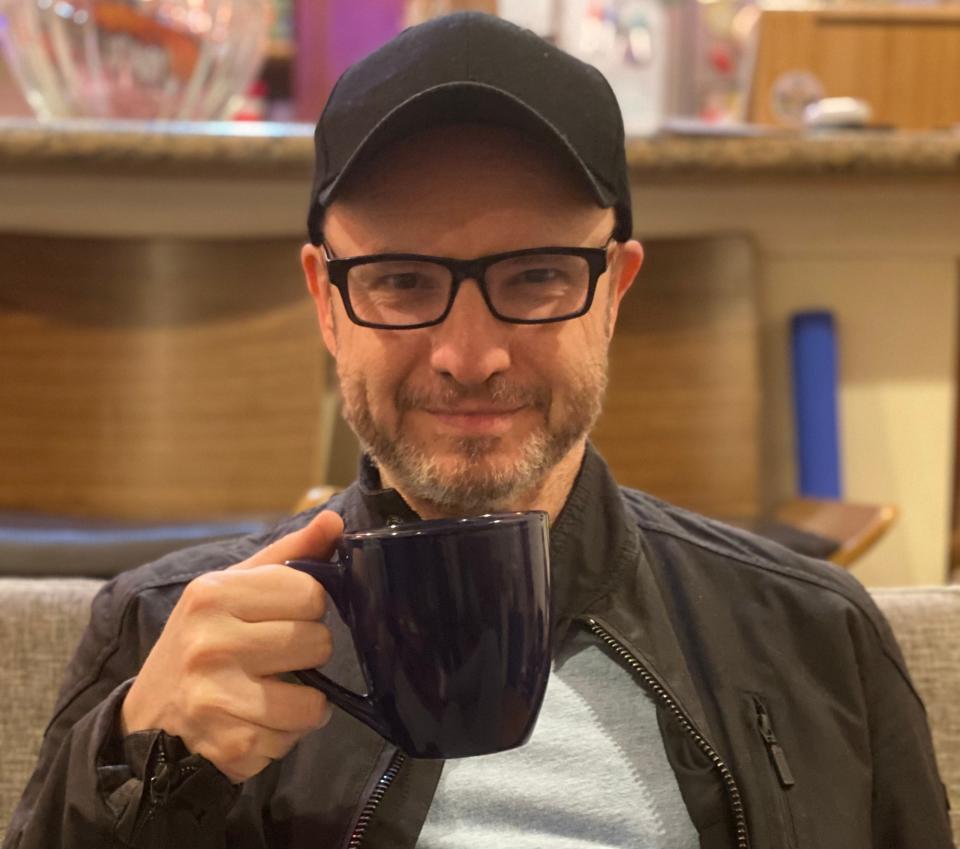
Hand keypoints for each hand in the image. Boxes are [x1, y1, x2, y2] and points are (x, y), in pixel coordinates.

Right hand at [121, 510, 343, 783]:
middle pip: (318, 642)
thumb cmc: (201, 640)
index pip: (310, 592)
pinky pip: (293, 738)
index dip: (308, 607)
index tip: (285, 618)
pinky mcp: (230, 745)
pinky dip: (285, 734)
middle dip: (308, 652)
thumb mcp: (231, 588)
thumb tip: (335, 521)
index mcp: (213, 594)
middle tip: (278, 658)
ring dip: (305, 701)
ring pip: (314, 699)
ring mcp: (218, 698)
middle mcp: (212, 643)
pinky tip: (257, 722)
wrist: (147, 718)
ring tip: (276, 693)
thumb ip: (288, 555)